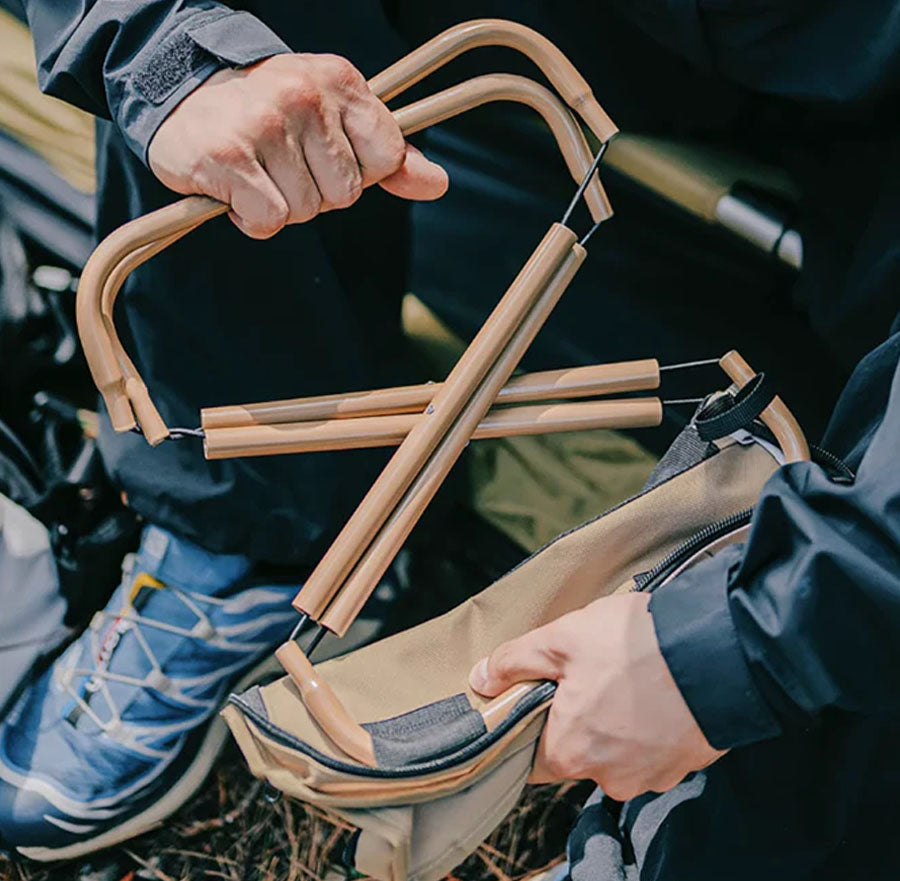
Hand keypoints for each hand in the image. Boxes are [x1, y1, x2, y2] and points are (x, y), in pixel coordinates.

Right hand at [148, 53, 447, 238]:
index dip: (359, 172)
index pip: (387, 157)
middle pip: (345, 195)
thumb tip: (440, 185)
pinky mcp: (227, 157)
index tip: (326, 155)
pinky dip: (253, 219)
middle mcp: (304, 96)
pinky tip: (236, 190)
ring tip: (256, 172)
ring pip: (306, 212)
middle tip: (282, 164)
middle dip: (315, 193)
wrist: (182, 94)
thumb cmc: (270, 113)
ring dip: (281, 206)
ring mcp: (265, 124)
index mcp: (340, 81)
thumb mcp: (335, 117)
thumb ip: (389, 154)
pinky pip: (270, 221)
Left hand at [469, 592, 724, 799]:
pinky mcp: (684, 766)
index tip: (541, 695)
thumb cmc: (633, 645)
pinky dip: (649, 726)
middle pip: (576, 751)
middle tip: (590, 672)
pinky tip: (655, 690)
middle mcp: (607, 778)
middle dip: (578, 715)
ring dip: (615, 721)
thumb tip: (481, 679)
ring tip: (628, 676)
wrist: (718, 651)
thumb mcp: (560, 639)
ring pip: (615, 751)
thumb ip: (514, 661)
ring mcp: (650, 776)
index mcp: (568, 753)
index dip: (533, 722)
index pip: (532, 754)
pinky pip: (652, 750)